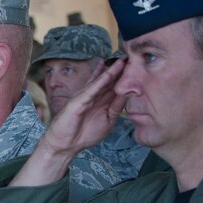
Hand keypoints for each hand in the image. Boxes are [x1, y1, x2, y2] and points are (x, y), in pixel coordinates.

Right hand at [12, 58, 125, 186]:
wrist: (65, 146)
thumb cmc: (83, 135)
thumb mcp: (107, 120)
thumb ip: (116, 107)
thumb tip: (128, 95)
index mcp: (100, 101)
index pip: (114, 86)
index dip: (124, 77)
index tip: (137, 67)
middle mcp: (92, 96)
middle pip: (107, 80)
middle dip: (119, 69)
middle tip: (131, 57)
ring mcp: (83, 97)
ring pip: (100, 82)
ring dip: (110, 71)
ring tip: (121, 61)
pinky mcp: (77, 102)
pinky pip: (90, 91)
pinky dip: (99, 82)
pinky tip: (107, 75)